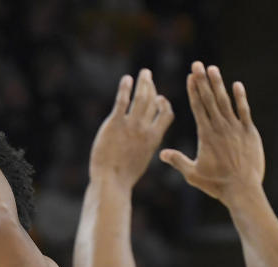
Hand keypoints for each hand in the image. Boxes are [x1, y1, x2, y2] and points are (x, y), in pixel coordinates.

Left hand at [89, 69, 173, 185]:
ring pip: (141, 98)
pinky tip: (126, 79)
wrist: (111, 181)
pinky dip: (125, 88)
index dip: (164, 104)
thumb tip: (145, 144)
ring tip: (143, 73)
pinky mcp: (115, 124)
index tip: (159, 98)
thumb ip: (145, 146)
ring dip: (143, 83)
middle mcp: (144, 129)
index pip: (166, 115)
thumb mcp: (142, 160)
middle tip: (148, 75)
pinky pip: (122, 101)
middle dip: (151, 86)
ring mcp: (130, 126)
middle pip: (153, 101)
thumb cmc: (124, 176)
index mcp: (154, 138)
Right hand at [160, 62, 264, 209]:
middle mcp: (220, 127)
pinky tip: (237, 85)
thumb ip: (177, 161)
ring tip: (213, 69)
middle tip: (197, 64)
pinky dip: (241, 98)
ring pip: (225, 101)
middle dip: (202, 81)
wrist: (242, 189)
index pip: (198, 107)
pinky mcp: (249, 133)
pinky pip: (244, 111)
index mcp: (206, 135)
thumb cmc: (216, 184)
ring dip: (219, 84)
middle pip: (210, 99)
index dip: (193, 91)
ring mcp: (236, 128)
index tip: (190, 77)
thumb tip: (161, 153)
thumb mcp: (193, 174)